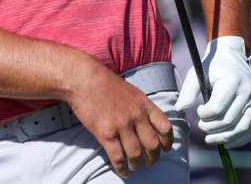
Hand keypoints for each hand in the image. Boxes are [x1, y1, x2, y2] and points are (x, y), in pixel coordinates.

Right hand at [66, 61, 173, 177]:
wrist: (83, 79)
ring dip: (136, 164)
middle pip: (152, 145)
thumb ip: (139, 107)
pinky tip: (122, 171)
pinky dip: (121, 168)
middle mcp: (136, 116)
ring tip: (134, 167)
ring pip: (136, 154)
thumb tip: (144, 123)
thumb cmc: (103, 82)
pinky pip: (118, 157)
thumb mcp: (130, 91)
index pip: (165, 127)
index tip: (165, 148)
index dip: (167, 141)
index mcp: (144, 104)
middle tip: (149, 162)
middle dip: (152, 158)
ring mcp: (122, 126)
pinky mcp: (106, 133)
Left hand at [175, 36, 250, 147]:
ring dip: (224, 138)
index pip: (217, 108)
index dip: (204, 115)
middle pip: (228, 120)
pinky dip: (239, 139)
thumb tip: (179, 109)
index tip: (198, 111)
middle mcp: (248, 92)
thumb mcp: (197, 74)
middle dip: (211, 127)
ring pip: (242, 128)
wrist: (233, 57)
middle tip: (200, 126)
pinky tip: (226, 142)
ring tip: (209, 139)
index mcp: (232, 81)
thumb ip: (188, 91)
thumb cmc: (212, 67)